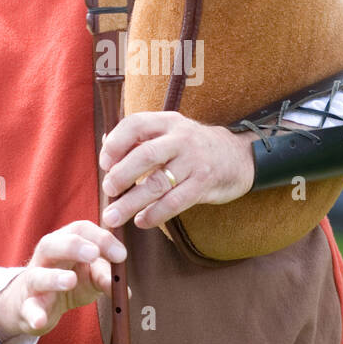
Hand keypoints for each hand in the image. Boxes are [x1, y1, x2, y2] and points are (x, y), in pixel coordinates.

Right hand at [0, 221, 127, 341]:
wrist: (36, 307)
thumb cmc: (68, 284)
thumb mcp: (91, 277)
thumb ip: (106, 278)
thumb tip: (125, 291)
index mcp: (64, 243)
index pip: (80, 229)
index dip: (101, 238)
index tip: (121, 255)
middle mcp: (45, 259)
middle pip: (52, 244)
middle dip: (73, 247)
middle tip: (94, 254)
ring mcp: (33, 282)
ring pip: (38, 275)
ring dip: (54, 277)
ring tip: (70, 280)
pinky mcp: (26, 307)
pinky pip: (28, 309)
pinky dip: (34, 314)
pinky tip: (40, 320)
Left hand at [98, 112, 258, 230]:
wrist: (238, 156)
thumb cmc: (193, 147)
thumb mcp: (169, 133)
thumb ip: (140, 138)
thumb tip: (105, 146)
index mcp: (167, 122)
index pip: (135, 125)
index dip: (115, 144)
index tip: (104, 164)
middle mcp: (181, 138)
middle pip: (145, 155)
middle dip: (120, 175)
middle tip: (107, 191)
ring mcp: (194, 161)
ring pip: (157, 184)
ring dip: (131, 202)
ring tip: (113, 217)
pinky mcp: (204, 184)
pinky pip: (175, 202)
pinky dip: (155, 214)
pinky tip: (141, 221)